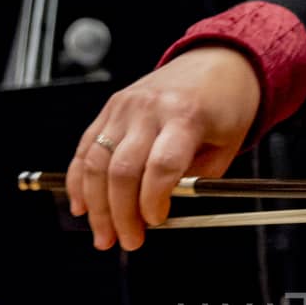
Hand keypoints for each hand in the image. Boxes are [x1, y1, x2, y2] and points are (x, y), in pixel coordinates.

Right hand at [67, 46, 260, 249]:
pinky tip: (81, 206)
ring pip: (97, 162)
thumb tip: (162, 213)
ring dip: (97, 205)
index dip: (154, 200)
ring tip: (104, 235)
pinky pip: (86, 148)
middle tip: (128, 241)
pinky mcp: (110, 108)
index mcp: (185, 116)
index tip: (156, 222)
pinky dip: (79, 180)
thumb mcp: (226, 147)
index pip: (162, 165)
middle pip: (123, 169)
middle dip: (121, 214)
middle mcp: (150, 109)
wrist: (215, 63)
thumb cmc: (225, 107)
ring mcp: (125, 107)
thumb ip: (195, 180)